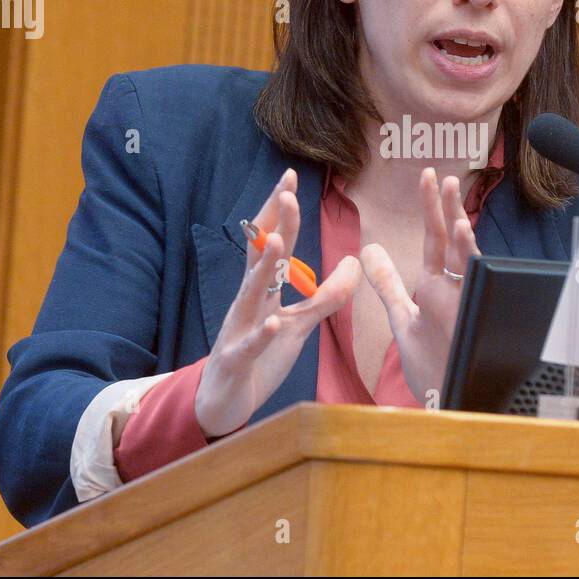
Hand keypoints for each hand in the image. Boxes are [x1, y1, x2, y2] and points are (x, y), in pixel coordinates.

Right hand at [194, 167, 360, 437]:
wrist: (224, 400)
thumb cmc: (259, 355)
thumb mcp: (299, 323)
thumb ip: (326, 296)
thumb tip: (354, 264)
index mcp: (263, 290)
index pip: (272, 243)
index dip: (281, 212)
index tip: (291, 178)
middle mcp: (248, 302)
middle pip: (261, 256)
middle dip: (274, 223)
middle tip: (287, 191)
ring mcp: (239, 329)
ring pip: (251, 293)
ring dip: (264, 267)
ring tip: (277, 241)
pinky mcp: (237, 359)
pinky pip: (251, 344)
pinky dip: (262, 333)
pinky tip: (275, 322)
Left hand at [360, 167, 478, 404]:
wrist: (446, 401)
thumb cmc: (431, 364)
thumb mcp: (402, 318)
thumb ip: (387, 284)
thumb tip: (369, 250)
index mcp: (434, 287)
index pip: (433, 240)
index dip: (430, 209)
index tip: (427, 178)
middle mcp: (451, 289)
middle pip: (447, 239)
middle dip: (442, 205)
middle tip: (438, 173)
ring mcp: (461, 300)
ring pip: (461, 253)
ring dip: (455, 220)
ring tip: (449, 189)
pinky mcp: (469, 313)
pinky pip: (470, 277)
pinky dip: (466, 252)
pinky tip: (462, 228)